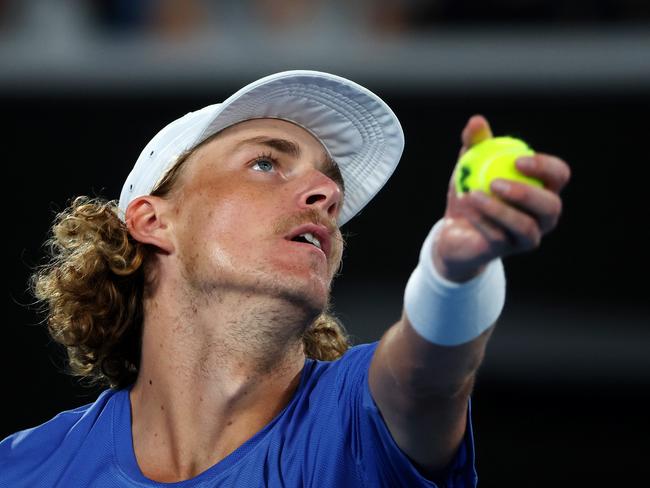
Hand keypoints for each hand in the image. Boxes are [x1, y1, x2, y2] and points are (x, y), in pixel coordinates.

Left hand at [434, 115, 571, 282]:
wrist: (454, 231)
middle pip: (551, 206)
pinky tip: (467, 207)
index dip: (545, 167)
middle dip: (527, 193)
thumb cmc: (472, 192)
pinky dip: (482, 221)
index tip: (517, 159)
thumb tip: (477, 121)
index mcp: (543, 188)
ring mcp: (528, 237)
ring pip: (526, 227)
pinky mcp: (507, 252)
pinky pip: (499, 237)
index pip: (559, 175)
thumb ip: (476, 143)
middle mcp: (543, 216)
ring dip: (499, 210)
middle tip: (496, 182)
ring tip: (474, 194)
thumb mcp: (471, 165)